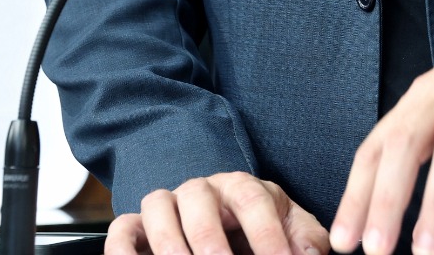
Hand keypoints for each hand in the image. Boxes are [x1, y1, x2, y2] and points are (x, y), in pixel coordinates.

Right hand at [105, 173, 329, 254]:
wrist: (221, 220)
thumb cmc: (255, 227)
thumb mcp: (285, 227)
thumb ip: (303, 238)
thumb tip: (310, 254)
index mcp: (242, 186)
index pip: (254, 201)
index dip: (267, 235)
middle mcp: (202, 190)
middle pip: (201, 203)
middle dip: (213, 241)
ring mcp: (167, 204)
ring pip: (159, 209)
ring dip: (171, 245)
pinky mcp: (138, 224)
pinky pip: (123, 228)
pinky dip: (123, 248)